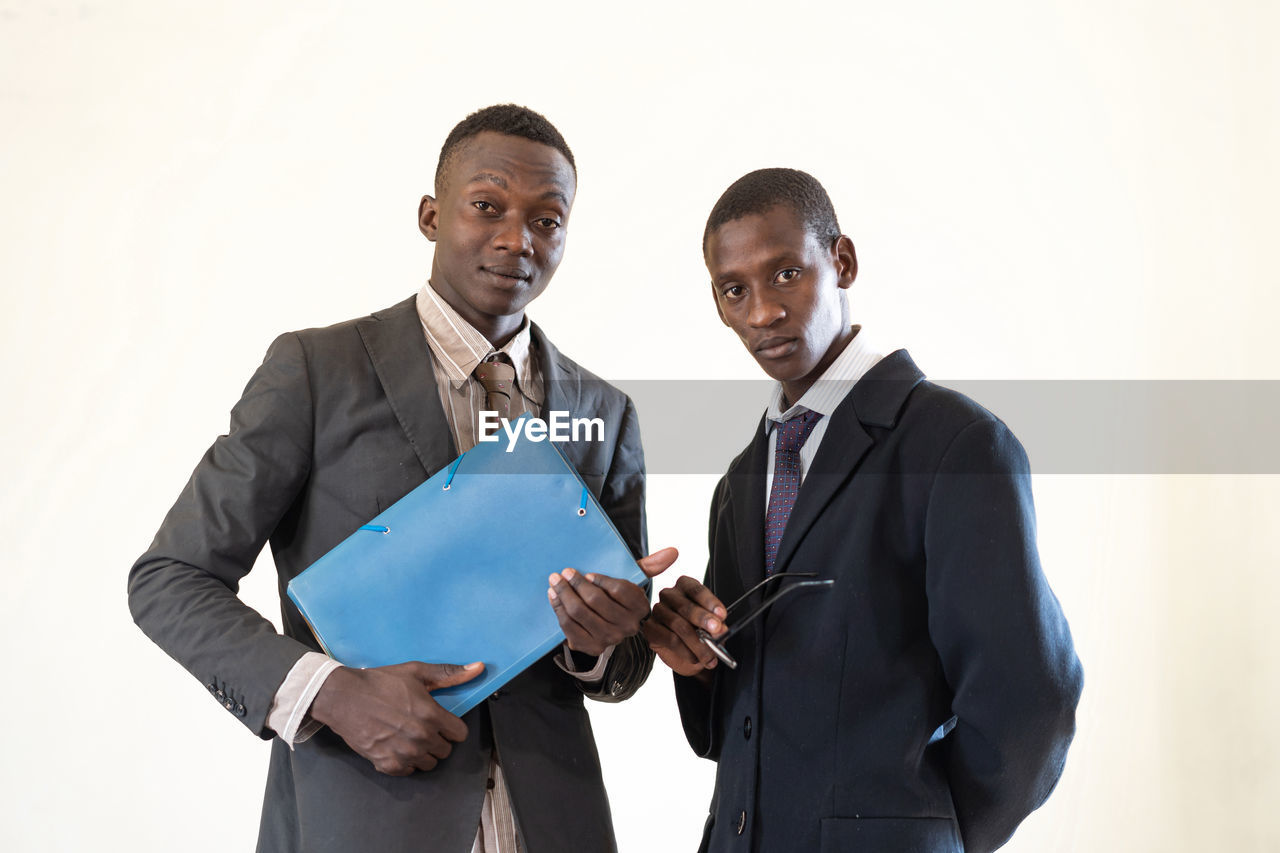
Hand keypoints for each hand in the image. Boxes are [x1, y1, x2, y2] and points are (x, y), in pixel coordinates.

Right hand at [309, 660, 482, 775]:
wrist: (344, 698)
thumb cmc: (380, 682)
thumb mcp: (416, 672)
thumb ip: (449, 674)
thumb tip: (478, 668)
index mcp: (431, 715)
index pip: (460, 734)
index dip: (452, 727)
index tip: (442, 721)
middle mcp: (421, 738)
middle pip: (446, 750)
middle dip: (439, 739)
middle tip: (423, 727)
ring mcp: (404, 753)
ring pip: (429, 763)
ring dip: (424, 752)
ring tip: (410, 737)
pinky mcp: (387, 765)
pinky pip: (408, 771)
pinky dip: (405, 762)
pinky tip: (396, 746)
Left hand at [547, 547, 677, 656]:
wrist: (606, 627)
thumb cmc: (617, 598)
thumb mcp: (632, 582)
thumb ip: (651, 566)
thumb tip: (673, 551)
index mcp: (639, 607)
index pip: (619, 591)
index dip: (601, 581)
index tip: (588, 573)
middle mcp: (627, 626)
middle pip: (596, 602)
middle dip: (576, 585)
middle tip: (565, 572)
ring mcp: (608, 639)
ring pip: (580, 613)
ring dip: (564, 595)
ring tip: (555, 581)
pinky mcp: (590, 646)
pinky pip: (569, 627)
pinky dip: (558, 609)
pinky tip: (553, 596)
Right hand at [643, 575, 728, 677]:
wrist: (688, 653)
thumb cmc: (699, 632)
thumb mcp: (712, 627)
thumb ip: (716, 626)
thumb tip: (720, 629)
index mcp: (685, 586)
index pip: (696, 590)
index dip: (709, 602)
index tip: (721, 615)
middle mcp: (669, 595)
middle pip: (685, 606)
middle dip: (703, 619)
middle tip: (716, 631)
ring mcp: (658, 611)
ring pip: (678, 625)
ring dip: (697, 643)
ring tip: (709, 655)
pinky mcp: (651, 629)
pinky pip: (670, 639)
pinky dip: (686, 651)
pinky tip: (694, 657)